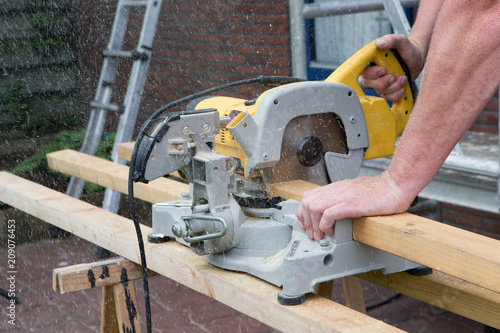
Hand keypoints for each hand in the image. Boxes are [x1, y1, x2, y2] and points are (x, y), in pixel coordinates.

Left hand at [297, 171, 411, 239]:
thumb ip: (344, 198)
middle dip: (305, 220)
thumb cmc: (382, 191)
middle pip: (307, 201)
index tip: (306, 224)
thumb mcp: (356, 191)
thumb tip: (335, 212)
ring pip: (314, 207)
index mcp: (337, 187)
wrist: (396, 185)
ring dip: (314, 224)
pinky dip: (325, 224)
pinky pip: (329, 214)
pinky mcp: (351, 204)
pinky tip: (330, 230)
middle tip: (312, 233)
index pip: (309, 196)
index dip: (304, 211)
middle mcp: (337, 190)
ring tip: (320, 235)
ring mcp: (343, 196)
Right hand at [362, 34, 425, 100]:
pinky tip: (402, 87)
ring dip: (393, 87)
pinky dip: (396, 94)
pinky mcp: (386, 90)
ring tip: (403, 78)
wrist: (417, 59)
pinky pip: (387, 97)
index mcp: (372, 60)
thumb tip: (379, 43)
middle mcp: (373, 72)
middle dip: (384, 82)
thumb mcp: (401, 41)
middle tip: (394, 76)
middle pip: (368, 83)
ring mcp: (379, 82)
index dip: (371, 73)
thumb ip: (391, 39)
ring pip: (379, 91)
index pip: (362, 70)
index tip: (383, 70)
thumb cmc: (408, 50)